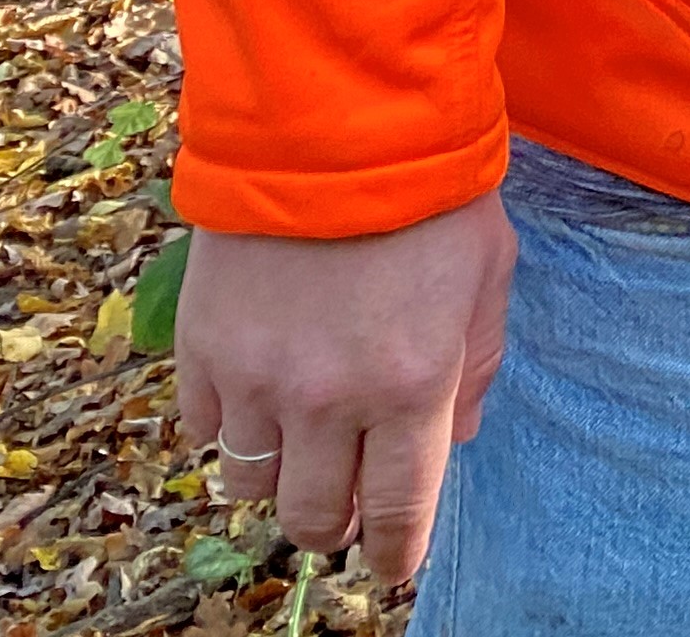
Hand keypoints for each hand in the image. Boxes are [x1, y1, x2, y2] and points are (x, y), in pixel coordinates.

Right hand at [175, 191, 514, 583]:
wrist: (336, 124)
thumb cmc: (432, 194)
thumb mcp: (488, 275)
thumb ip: (476, 364)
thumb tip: (456, 437)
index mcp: (410, 386)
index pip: (400, 509)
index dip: (398, 551)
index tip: (396, 565)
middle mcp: (327, 400)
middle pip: (315, 515)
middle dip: (335, 525)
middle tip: (348, 509)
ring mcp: (255, 377)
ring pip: (250, 482)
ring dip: (280, 477)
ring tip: (303, 447)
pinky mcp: (201, 347)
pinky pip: (200, 429)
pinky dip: (228, 429)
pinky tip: (257, 398)